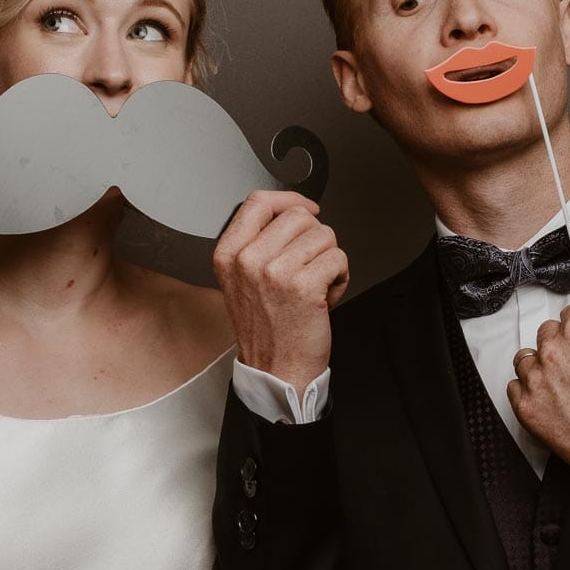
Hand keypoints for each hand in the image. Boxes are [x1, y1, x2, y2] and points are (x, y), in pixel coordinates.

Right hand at [213, 189, 348, 392]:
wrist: (276, 370)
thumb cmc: (266, 329)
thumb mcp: (242, 280)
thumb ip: (257, 242)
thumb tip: (292, 212)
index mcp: (229, 254)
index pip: (259, 202)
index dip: (290, 200)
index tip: (307, 209)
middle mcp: (248, 260)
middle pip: (299, 216)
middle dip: (315, 239)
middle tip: (309, 268)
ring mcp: (275, 272)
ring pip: (323, 235)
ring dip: (329, 259)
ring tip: (316, 285)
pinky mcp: (304, 286)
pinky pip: (338, 259)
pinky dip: (341, 278)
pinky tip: (326, 297)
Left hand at [508, 302, 569, 482]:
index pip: (568, 315)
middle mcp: (554, 352)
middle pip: (545, 335)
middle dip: (559, 346)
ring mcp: (537, 380)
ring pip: (525, 360)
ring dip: (539, 368)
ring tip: (560, 386)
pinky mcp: (526, 407)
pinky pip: (514, 388)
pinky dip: (527, 393)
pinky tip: (548, 401)